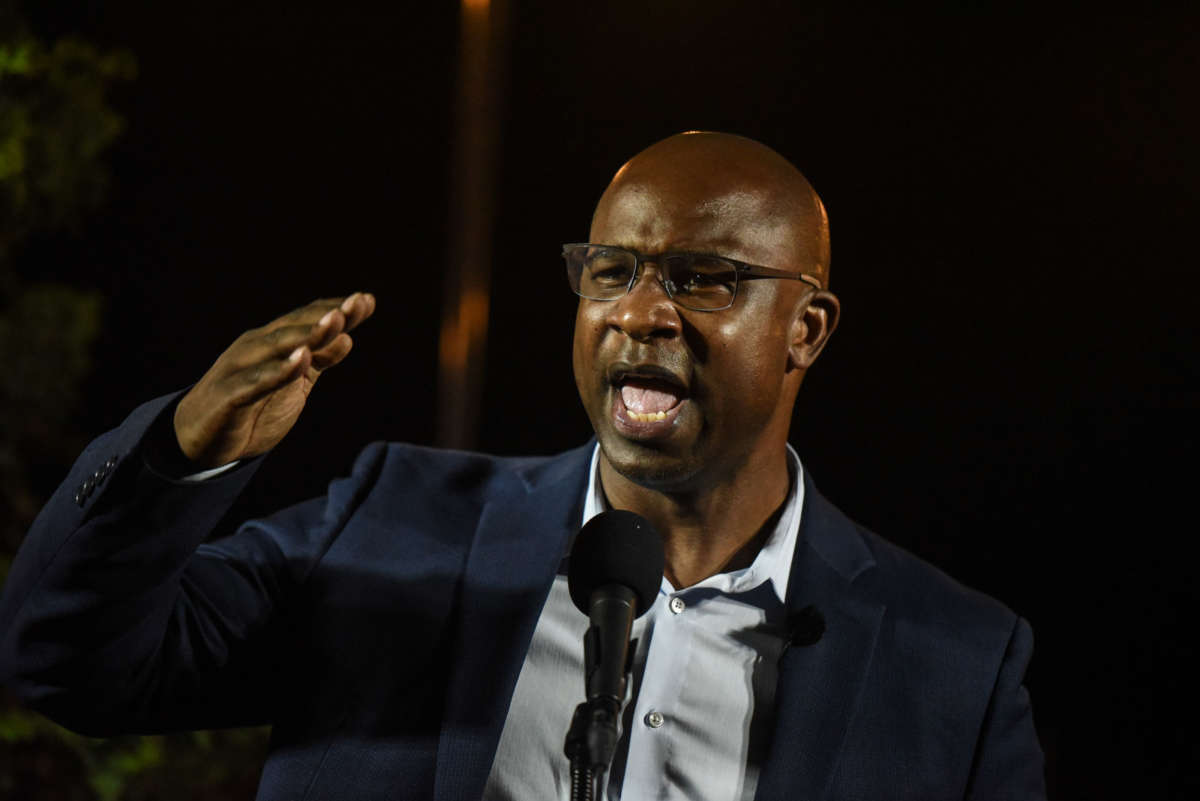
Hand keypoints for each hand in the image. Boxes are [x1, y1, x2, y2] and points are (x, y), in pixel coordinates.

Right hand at [173, 293, 375, 466]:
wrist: (199, 441)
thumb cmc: (252, 408)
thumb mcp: (295, 384)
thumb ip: (319, 361)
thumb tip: (348, 337)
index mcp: (273, 343)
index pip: (308, 320)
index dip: (337, 309)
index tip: (368, 301)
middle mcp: (256, 347)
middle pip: (296, 326)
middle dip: (328, 314)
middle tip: (358, 303)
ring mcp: (241, 368)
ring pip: (277, 345)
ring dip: (307, 333)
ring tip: (336, 321)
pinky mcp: (229, 395)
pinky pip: (256, 381)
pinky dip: (278, 370)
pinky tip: (301, 361)